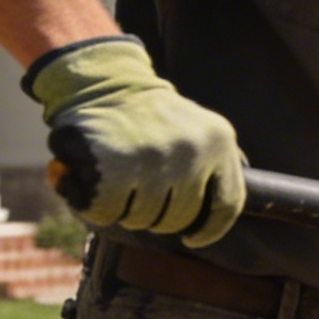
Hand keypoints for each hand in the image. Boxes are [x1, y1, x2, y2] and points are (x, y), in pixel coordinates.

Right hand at [24, 36, 244, 247]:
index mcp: (219, 142)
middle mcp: (192, 151)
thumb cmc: (150, 115)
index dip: (210, 230)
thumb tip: (217, 212)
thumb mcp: (198, 128)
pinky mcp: (115, 166)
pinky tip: (91, 188)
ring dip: (125, 211)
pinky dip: (96, 208)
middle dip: (156, 218)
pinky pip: (108, 211)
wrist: (104, 81)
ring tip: (116, 184)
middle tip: (138, 198)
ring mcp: (154, 159)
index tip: (192, 237)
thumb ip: (213, 164)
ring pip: (143, 218)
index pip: (227, 205)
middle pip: (179, 219)